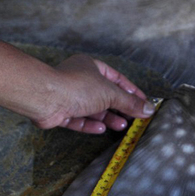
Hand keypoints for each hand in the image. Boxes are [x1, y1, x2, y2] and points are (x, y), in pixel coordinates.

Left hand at [32, 54, 154, 133]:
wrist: (45, 97)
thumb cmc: (76, 87)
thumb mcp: (110, 94)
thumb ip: (130, 103)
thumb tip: (149, 109)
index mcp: (90, 67)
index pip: (116, 79)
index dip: (131, 91)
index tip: (143, 103)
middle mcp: (79, 80)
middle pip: (104, 95)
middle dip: (119, 108)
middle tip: (133, 118)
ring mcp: (68, 96)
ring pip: (91, 109)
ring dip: (106, 117)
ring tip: (121, 126)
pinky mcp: (59, 111)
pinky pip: (77, 119)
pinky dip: (89, 124)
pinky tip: (100, 129)